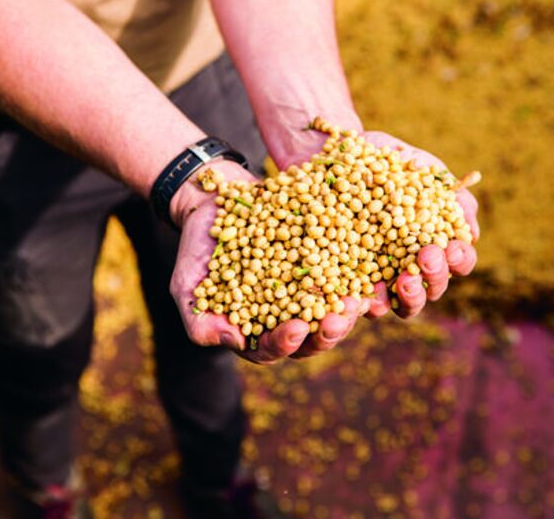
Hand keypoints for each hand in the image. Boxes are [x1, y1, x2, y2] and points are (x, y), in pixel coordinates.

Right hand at [169, 160, 369, 363]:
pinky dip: (357, 275)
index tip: (295, 329)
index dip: (285, 343)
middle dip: (327, 332)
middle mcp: (287, 316)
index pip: (272, 348)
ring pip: (334, 309)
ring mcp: (309, 291)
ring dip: (349, 309)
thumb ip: (200, 321)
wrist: (216, 204)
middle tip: (339, 319)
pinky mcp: (325, 262)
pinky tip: (366, 269)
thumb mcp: (186, 286)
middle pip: (313, 337)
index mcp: (256, 331)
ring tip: (358, 299)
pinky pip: (345, 274)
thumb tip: (233, 341)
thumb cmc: (197, 250)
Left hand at [356, 131, 479, 319]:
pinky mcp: (345, 282)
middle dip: (435, 276)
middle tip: (428, 258)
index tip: (452, 247)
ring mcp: (377, 278)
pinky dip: (364, 305)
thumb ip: (446, 192)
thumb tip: (471, 230)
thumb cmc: (377, 158)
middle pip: (432, 288)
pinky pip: (357, 303)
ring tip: (404, 283)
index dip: (460, 259)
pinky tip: (363, 298)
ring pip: (402, 304)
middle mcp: (408, 265)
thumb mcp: (414, 164)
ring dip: (410, 297)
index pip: (456, 260)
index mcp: (431, 239)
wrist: (327, 153)